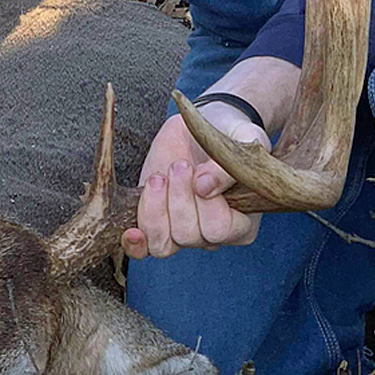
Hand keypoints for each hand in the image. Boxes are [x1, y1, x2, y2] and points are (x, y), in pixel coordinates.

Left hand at [122, 101, 270, 258]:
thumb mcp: (243, 138)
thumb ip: (229, 165)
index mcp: (242, 222)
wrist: (203, 125)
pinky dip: (135, 244)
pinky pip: (144, 249)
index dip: (205, 204)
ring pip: (163, 245)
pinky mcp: (156, 223)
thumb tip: (204, 188)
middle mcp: (212, 235)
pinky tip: (132, 231)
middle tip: (179, 166)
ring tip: (159, 178)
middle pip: (188, 236)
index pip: (220, 230)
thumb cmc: (230, 134)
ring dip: (155, 209)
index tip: (200, 174)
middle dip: (178, 198)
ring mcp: (181, 231)